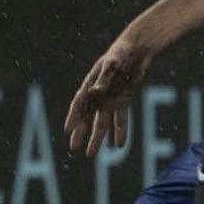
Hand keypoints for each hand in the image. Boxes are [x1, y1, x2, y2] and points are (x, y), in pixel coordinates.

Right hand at [66, 31, 155, 154]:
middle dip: (81, 133)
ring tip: (91, 154)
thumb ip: (104, 79)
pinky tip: (118, 145)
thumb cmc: (122, 55)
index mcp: (91, 84)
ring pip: (103, 122)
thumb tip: (95, 92)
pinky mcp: (123, 100)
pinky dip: (120, 131)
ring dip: (98, 138)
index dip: (73, 118)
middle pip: (88, 117)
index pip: (79, 104)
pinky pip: (121, 119)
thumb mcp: (113, 65)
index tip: (67, 130)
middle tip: (74, 149)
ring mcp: (111, 98)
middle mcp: (99, 94)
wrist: (137, 50)